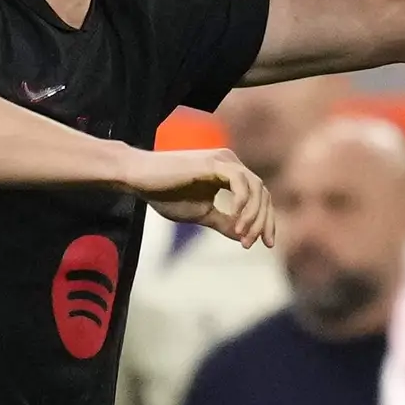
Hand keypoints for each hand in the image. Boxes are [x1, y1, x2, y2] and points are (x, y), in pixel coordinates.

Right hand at [131, 145, 273, 246]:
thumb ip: (224, 223)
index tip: (264, 244)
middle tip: (254, 244)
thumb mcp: (201, 214)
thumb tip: (244, 237)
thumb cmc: (166, 194)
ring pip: (256, 187)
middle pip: (263, 193)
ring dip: (253, 215)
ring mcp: (224, 160)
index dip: (266, 221)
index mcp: (230, 174)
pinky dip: (242, 202)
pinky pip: (240, 181)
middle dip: (263, 221)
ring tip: (242, 235)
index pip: (260, 197)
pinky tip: (235, 219)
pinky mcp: (213, 162)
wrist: (139, 178)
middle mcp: (231, 163)